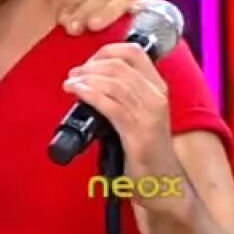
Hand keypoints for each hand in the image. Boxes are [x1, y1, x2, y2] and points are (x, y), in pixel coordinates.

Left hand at [63, 43, 185, 212]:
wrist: (163, 183)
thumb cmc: (144, 148)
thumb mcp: (136, 111)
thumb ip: (121, 92)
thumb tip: (89, 76)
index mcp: (157, 87)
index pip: (133, 51)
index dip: (105, 50)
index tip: (87, 62)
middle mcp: (156, 96)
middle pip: (118, 64)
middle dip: (89, 66)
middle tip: (73, 75)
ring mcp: (149, 115)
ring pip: (113, 82)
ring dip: (85, 78)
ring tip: (70, 84)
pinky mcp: (139, 133)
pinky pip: (110, 105)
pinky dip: (89, 93)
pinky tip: (76, 92)